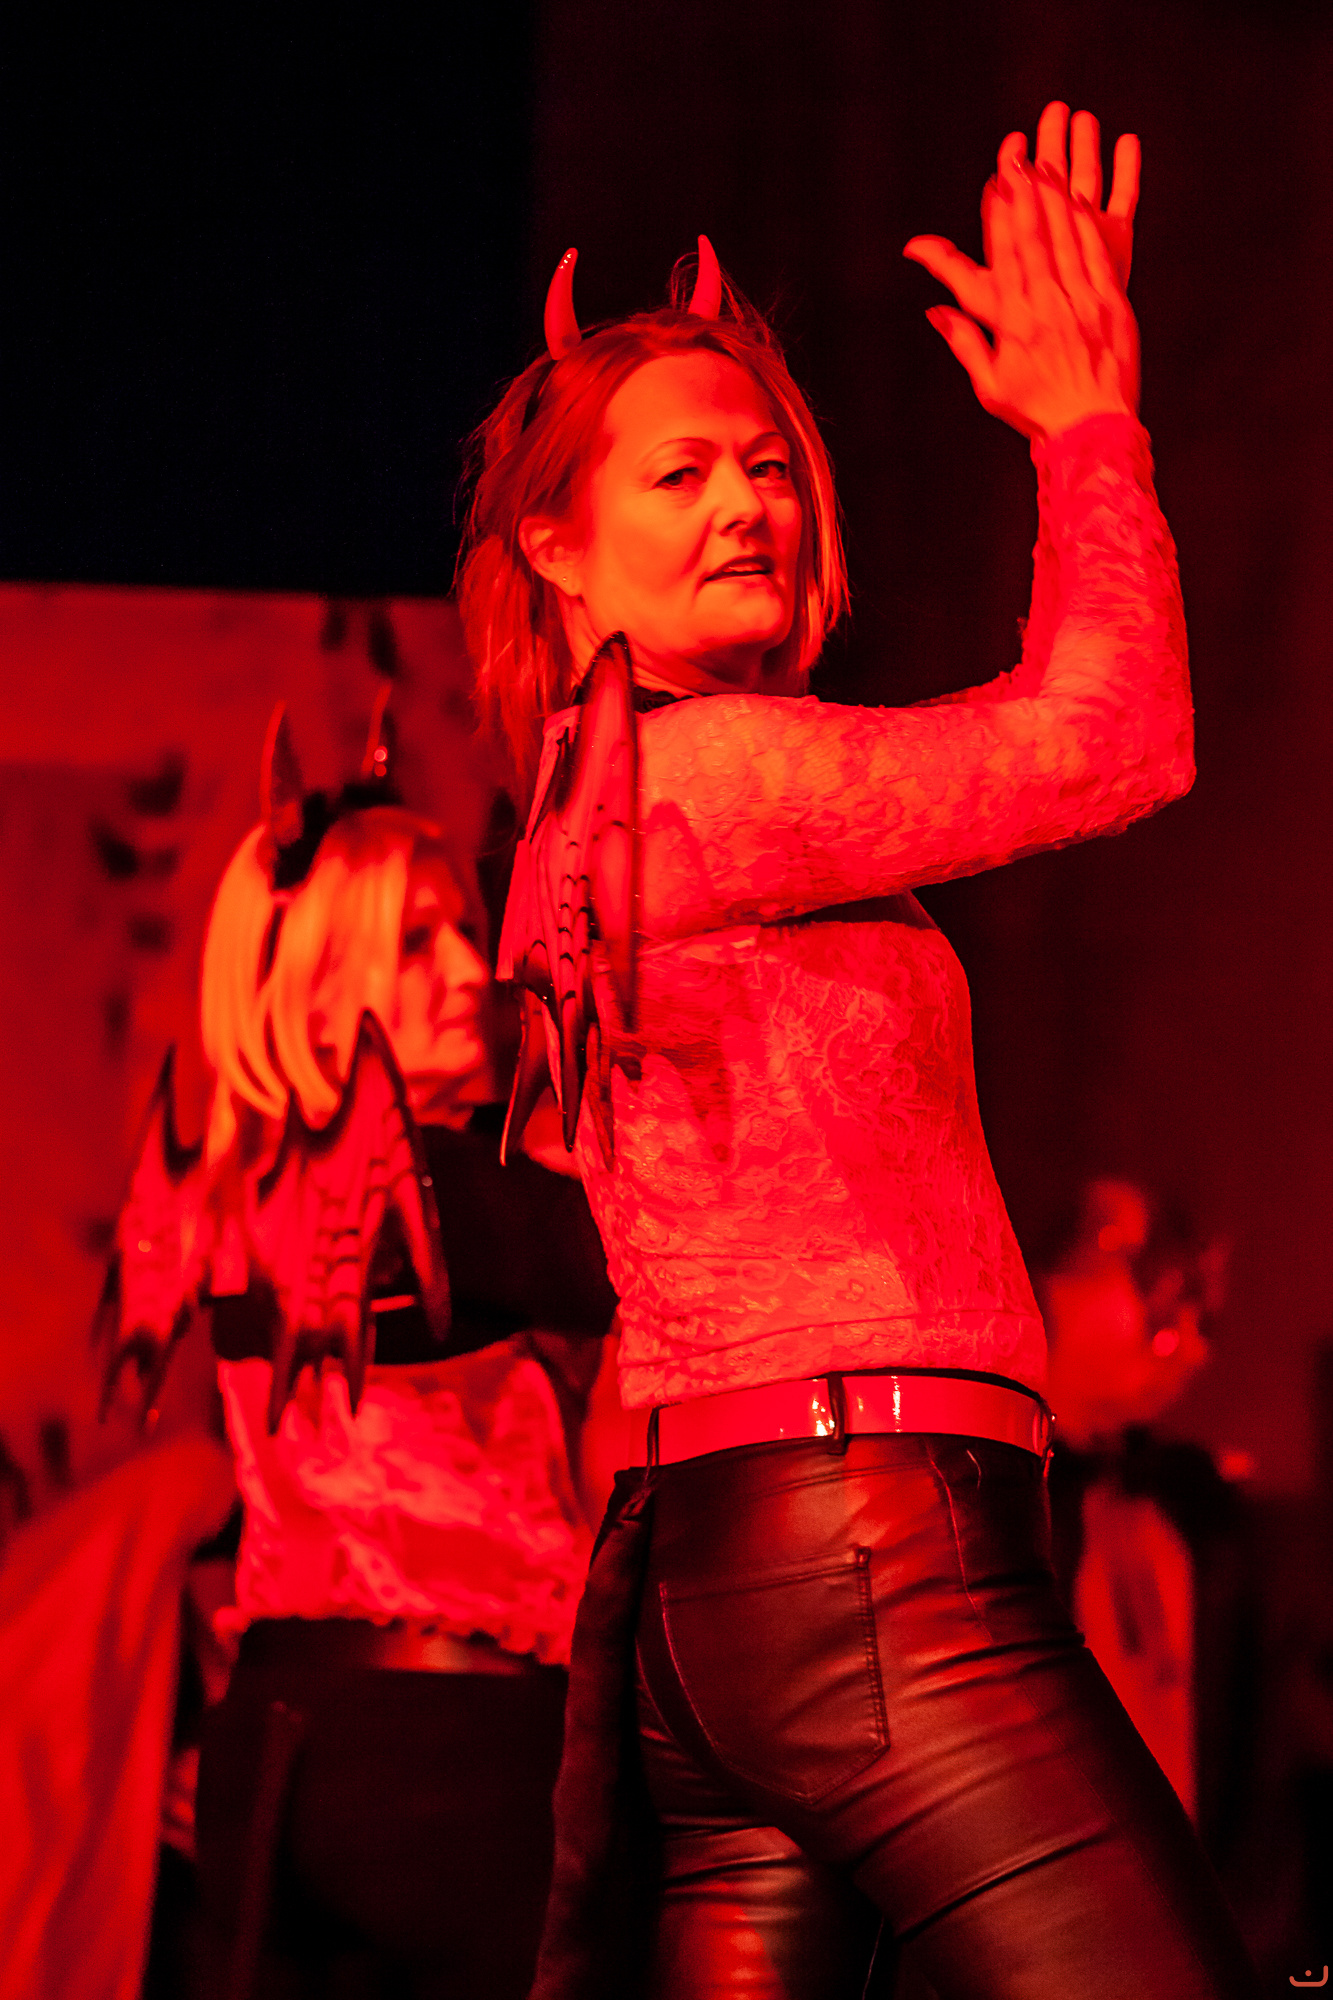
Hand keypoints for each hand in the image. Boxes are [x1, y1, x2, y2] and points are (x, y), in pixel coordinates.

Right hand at [902, 103, 1140, 440]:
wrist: (1092, 429)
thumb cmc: (1037, 410)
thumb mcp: (990, 386)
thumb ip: (965, 343)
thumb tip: (935, 311)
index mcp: (1017, 324)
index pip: (1007, 258)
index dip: (1002, 217)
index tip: (997, 185)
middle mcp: (1050, 307)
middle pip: (1038, 240)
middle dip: (1028, 196)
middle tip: (1021, 158)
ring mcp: (1084, 303)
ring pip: (1069, 241)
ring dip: (1058, 201)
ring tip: (1049, 165)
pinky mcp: (1113, 305)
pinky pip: (1098, 256)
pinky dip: (1089, 226)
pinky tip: (1083, 200)